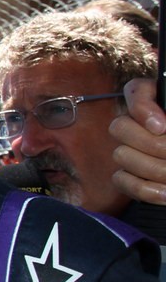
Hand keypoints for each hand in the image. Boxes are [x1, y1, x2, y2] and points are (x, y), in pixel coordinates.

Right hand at [111, 77, 165, 204]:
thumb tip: (162, 128)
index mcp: (160, 100)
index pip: (136, 91)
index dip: (143, 109)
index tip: (164, 127)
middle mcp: (140, 123)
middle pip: (120, 126)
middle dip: (153, 145)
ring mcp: (130, 150)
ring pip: (121, 155)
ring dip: (154, 169)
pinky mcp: (128, 176)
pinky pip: (122, 181)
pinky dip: (146, 189)